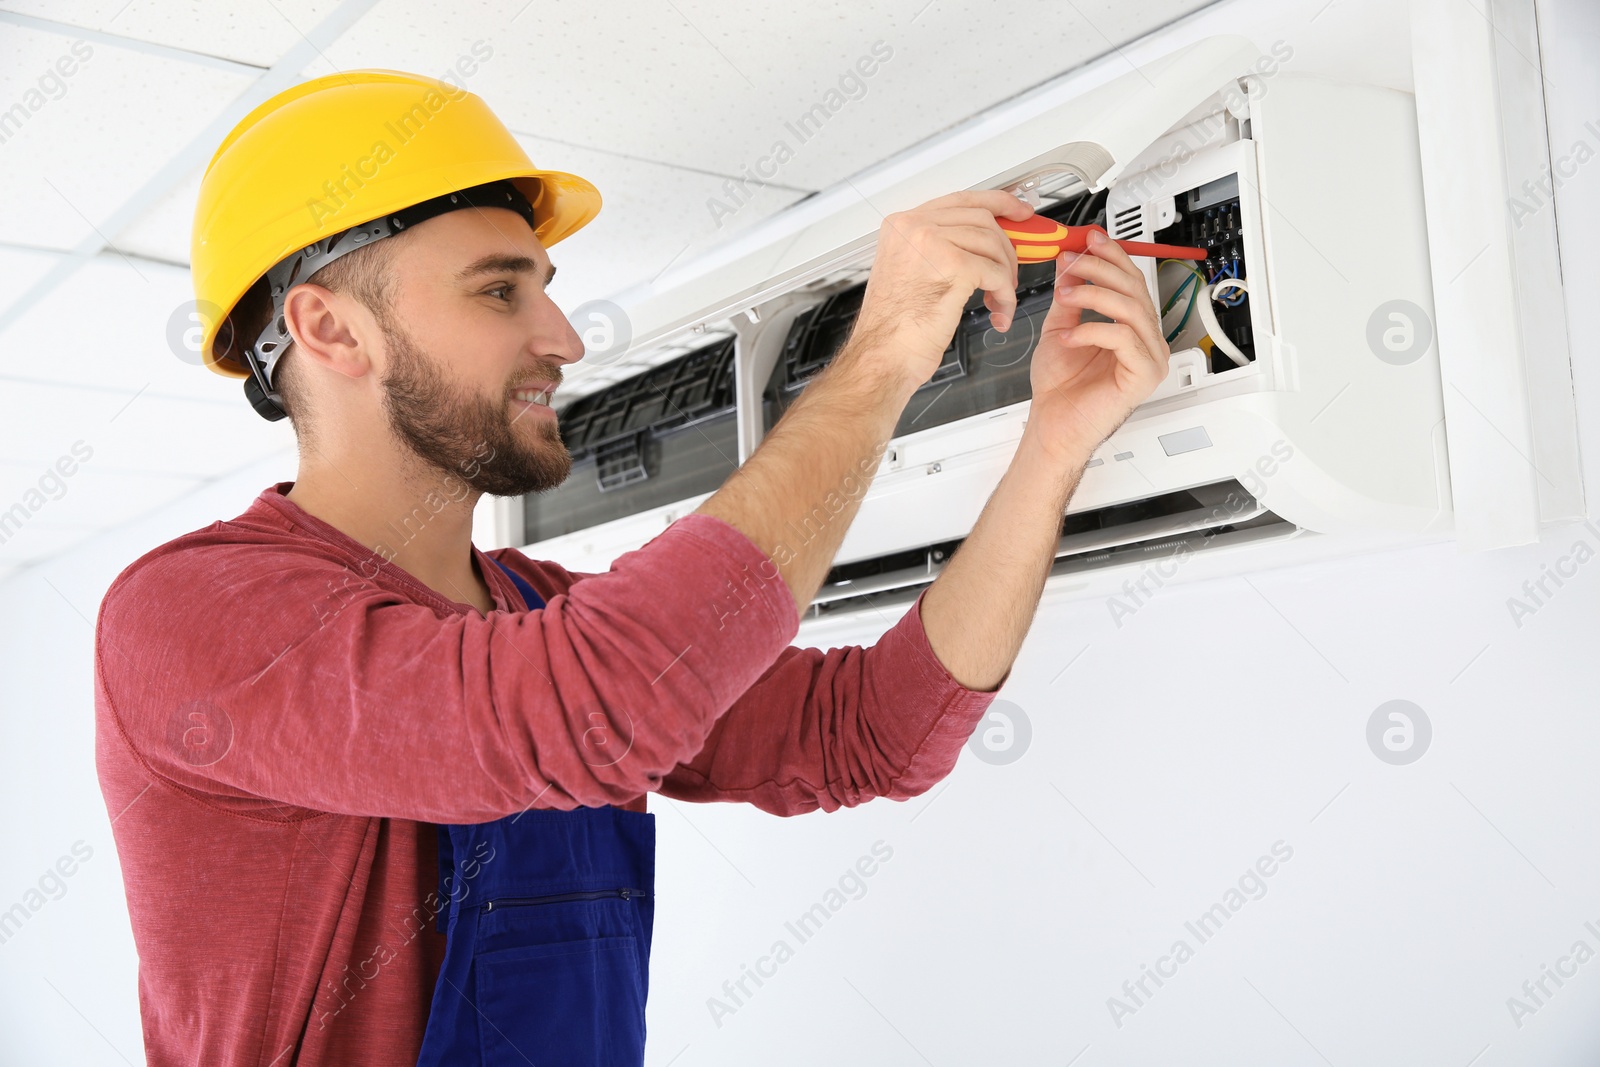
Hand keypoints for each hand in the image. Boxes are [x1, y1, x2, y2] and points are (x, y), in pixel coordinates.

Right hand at [848, 190, 1033, 390]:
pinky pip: (996, 272)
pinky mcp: (953, 266)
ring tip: (999, 299)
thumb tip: (981, 242)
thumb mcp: (911, 273)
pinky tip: (998, 310)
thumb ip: (939, 248)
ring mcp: (932, 243)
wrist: (882, 357)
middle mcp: (914, 228)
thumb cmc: (895, 329)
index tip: (1019, 212)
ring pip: (993, 244)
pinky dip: (1005, 295)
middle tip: (1010, 272)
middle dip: (1005, 248)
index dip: (998, 203)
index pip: (961, 199)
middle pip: (982, 219)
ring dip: (1005, 275)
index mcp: (902, 225)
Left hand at [1024, 229, 1171, 461]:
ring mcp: (1151, 357)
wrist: (1053, 424)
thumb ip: (1069, 293)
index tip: (1091, 239)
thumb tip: (1069, 259)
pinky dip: (1092, 329)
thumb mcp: (1060, 325)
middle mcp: (1147, 340)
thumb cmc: (1060, 387)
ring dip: (1094, 294)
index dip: (1114, 256)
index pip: (1132, 281)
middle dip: (1101, 269)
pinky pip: (1124, 337)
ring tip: (1065, 296)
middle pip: (1135, 288)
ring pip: (1131, 308)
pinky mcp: (1144, 374)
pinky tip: (1070, 335)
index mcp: (1133, 327)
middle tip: (1072, 264)